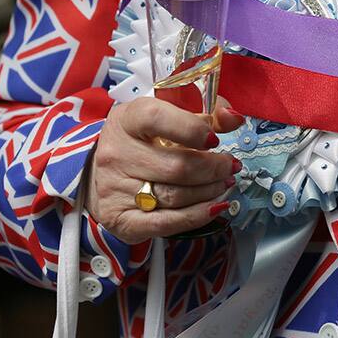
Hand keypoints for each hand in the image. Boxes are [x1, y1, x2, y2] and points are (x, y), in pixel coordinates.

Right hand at [86, 98, 244, 243]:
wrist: (103, 171)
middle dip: (214, 168)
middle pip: (177, 166)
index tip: (214, 139)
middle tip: (230, 166)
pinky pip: (166, 223)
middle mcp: (116, 153)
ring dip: (210, 191)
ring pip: (176, 195)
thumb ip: (207, 114)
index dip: (192, 129)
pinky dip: (197, 216)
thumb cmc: (144, 140)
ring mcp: (115, 188)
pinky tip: (215, 206)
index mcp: (127, 120)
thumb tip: (234, 118)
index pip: (158, 119)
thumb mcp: (170, 117)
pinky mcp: (120, 218)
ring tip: (224, 183)